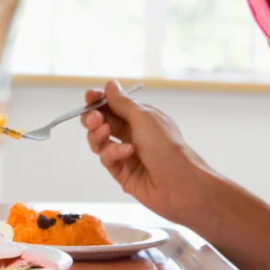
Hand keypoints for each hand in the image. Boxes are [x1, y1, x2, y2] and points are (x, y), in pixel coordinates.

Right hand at [82, 81, 222, 225]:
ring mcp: (126, 153)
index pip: (113, 105)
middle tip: (95, 119)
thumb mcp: (144, 118)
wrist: (180, 184)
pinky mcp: (121, 172)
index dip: (99, 100)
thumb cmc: (168, 147)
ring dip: (98, 135)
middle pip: (102, 122)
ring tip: (105, 133)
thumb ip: (122, 103)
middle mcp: (133, 133)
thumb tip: (110, 84)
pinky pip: (106, 159)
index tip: (89, 97)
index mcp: (141, 117)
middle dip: (94, 118)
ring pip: (99, 141)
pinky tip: (126, 153)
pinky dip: (113, 153)